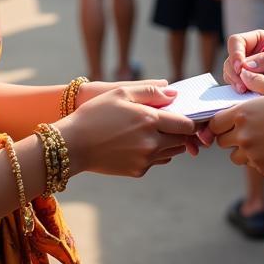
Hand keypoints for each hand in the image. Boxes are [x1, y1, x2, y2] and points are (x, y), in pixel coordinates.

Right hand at [76, 79, 202, 156]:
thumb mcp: (120, 93)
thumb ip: (150, 91)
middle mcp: (152, 143)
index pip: (186, 124)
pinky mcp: (137, 171)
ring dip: (169, 142)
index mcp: (150, 120)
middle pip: (182, 140)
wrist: (72, 145)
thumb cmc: (95, 114)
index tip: (187, 116)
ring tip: (152, 131)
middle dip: (181, 132)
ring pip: (172, 153)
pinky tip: (137, 143)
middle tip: (171, 123)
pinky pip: (156, 161)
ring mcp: (145, 159)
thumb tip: (173, 95)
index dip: (191, 120)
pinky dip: (154, 153)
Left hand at [205, 69, 263, 177]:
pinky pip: (253, 164)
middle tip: (245, 129)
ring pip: (235, 156)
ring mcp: (252, 155)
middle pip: (222, 141)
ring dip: (242, 150)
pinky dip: (258, 159)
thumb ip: (257, 81)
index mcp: (242, 115)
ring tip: (259, 140)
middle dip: (230, 135)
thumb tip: (244, 73)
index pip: (215, 123)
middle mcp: (243, 136)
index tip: (228, 120)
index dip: (220, 121)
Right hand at [223, 31, 263, 99]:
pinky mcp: (246, 82)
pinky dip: (236, 89)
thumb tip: (246, 65)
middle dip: (233, 71)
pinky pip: (233, 83)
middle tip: (243, 86)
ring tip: (246, 91)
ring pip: (229, 71)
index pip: (237, 41)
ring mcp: (247, 68)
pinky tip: (247, 94)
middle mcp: (250, 52)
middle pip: (230, 57)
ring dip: (234, 81)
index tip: (240, 68)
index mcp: (260, 40)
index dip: (235, 53)